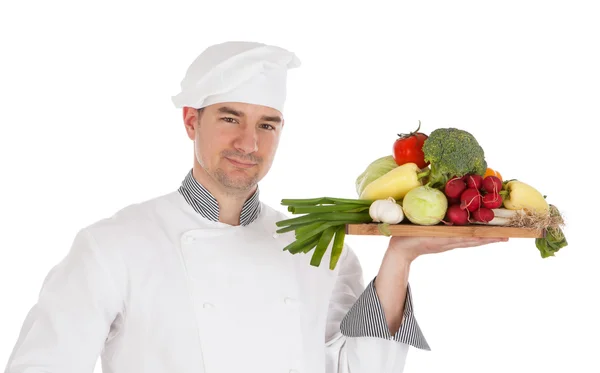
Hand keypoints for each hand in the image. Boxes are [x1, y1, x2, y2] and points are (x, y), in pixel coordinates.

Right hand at [387, 236, 508, 262]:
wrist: (401, 251)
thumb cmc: (406, 238)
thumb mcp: (418, 232)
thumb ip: (431, 229)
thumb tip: (448, 224)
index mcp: (444, 238)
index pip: (469, 237)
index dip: (485, 236)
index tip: (499, 235)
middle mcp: (449, 241)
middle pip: (474, 240)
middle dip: (490, 238)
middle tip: (507, 236)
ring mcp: (448, 243)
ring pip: (471, 240)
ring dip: (486, 239)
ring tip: (500, 237)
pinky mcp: (445, 242)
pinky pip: (463, 240)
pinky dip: (475, 238)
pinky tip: (481, 236)